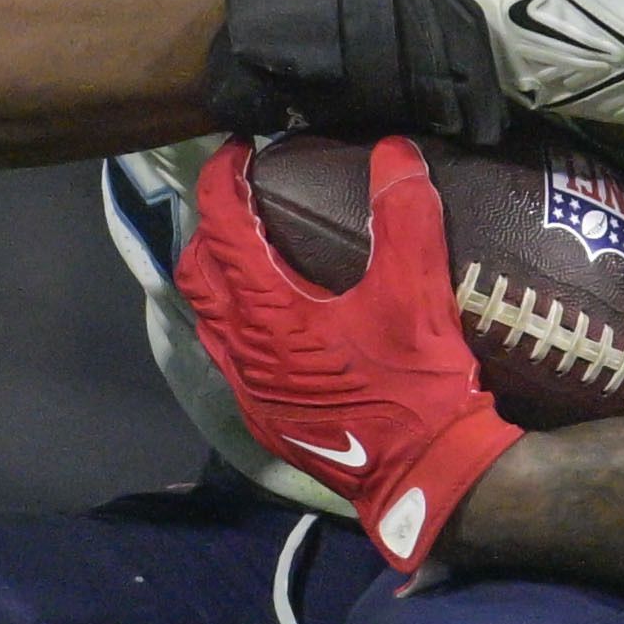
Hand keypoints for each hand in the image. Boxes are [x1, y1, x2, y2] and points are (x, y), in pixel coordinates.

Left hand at [173, 140, 529, 571]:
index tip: (238, 149)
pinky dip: (235, 323)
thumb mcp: (418, 294)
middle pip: (197, 272)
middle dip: (209, 227)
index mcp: (268, 313)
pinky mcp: (264, 418)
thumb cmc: (417, 383)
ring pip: (207, 318)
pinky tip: (272, 319)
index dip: (221, 179)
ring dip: (217, 278)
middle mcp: (242, 350)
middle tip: (241, 198)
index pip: (221, 226)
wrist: (425, 474)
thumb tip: (395, 149)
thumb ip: (405, 217)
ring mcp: (248, 390)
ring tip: (251, 251)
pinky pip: (227, 357)